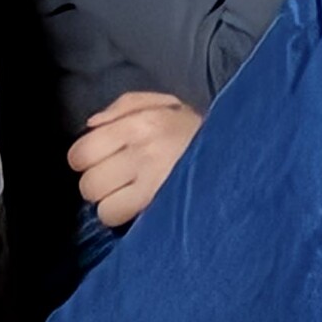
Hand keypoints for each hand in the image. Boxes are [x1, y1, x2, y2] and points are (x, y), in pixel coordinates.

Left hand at [67, 91, 203, 227]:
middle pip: (88, 183)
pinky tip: (138, 207)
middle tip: (118, 181)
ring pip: (102, 206)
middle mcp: (142, 151)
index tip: (103, 161)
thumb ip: (124, 106)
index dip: (87, 160)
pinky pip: (119, 218)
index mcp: (140, 122)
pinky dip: (123, 215)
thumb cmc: (196, 129)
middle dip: (98, 184)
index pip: (81, 152)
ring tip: (129, 195)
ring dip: (111, 203)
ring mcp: (153, 182)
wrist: (239, 151)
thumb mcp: (165, 102)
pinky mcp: (161, 205)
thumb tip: (91, 124)